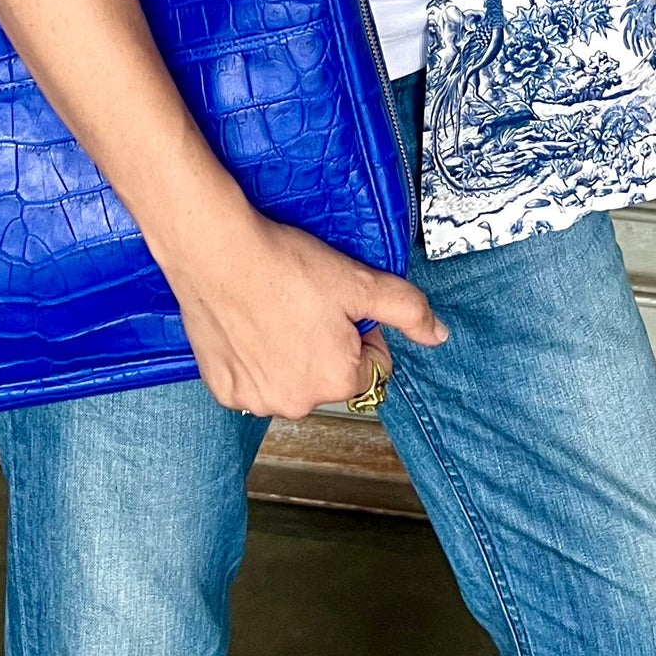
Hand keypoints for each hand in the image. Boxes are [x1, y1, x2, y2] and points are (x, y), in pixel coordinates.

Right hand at [163, 206, 447, 420]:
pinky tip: (246, 326)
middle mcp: (298, 403)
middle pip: (329, 377)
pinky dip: (251, 361)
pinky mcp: (223, 390)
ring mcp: (256, 400)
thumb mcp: (358, 280)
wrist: (216, 251)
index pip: (372, 366)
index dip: (360, 330)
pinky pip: (250, 382)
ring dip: (287, 356)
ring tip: (272, 311)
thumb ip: (408, 310)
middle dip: (324, 347)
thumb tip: (439, 334)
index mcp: (338, 381)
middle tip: (302, 304)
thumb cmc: (284, 264)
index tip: (334, 303)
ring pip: (289, 381)